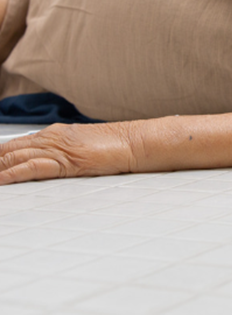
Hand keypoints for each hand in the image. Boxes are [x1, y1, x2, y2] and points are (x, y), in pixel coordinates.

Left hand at [0, 123, 135, 184]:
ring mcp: (58, 148)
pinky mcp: (67, 161)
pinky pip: (33, 167)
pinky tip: (1, 180)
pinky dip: (13, 174)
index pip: (16, 144)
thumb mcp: (84, 148)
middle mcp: (52, 137)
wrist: (135, 142)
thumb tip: (55, 164)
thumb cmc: (116, 146)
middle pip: (9, 149)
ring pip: (15, 157)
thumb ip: (66, 153)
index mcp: (55, 133)